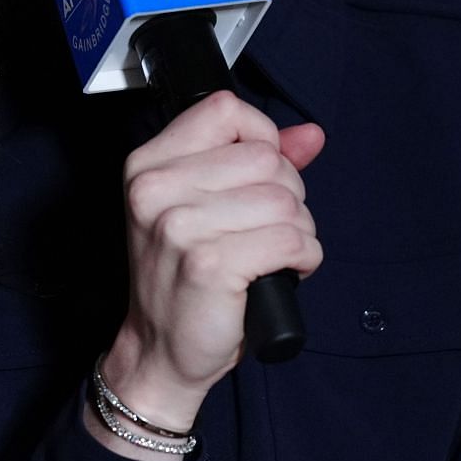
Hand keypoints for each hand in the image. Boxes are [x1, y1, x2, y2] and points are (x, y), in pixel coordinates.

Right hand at [96, 91, 325, 439]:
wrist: (159, 350)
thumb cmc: (183, 279)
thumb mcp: (207, 206)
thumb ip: (257, 161)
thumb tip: (310, 134)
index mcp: (149, 164)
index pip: (225, 110)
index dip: (261, 137)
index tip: (262, 175)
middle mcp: (156, 188)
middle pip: (265, 158)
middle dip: (287, 195)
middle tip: (266, 230)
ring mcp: (179, 225)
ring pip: (285, 200)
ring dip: (298, 232)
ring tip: (272, 254)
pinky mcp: (209, 264)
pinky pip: (291, 240)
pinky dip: (304, 258)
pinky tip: (283, 272)